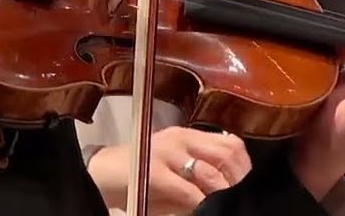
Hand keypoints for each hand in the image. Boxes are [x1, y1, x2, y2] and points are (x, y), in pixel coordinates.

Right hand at [86, 126, 251, 213]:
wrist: (98, 176)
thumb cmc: (137, 177)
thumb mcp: (171, 173)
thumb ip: (198, 179)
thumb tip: (229, 193)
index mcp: (187, 136)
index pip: (229, 144)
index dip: (244, 166)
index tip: (247, 185)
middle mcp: (180, 139)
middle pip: (227, 154)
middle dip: (238, 181)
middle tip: (239, 199)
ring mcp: (167, 153)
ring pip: (212, 173)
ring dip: (223, 194)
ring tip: (223, 206)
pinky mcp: (154, 173)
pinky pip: (188, 191)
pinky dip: (201, 204)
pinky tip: (203, 210)